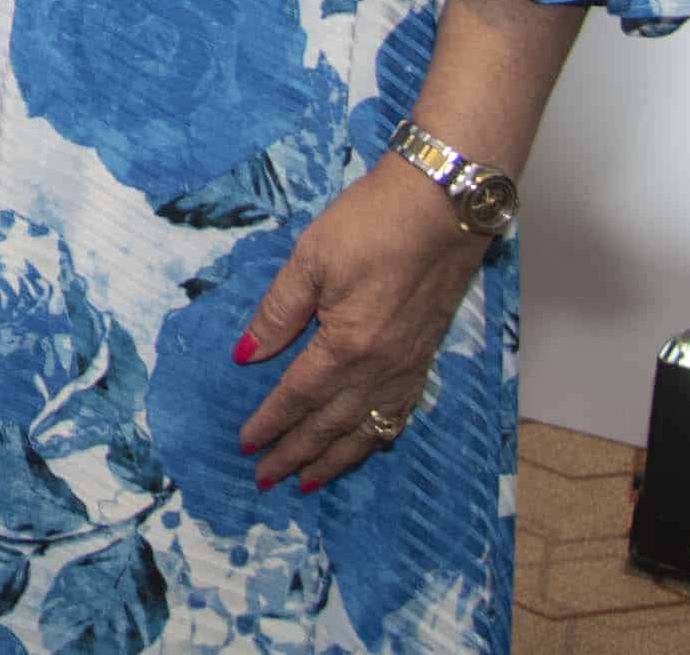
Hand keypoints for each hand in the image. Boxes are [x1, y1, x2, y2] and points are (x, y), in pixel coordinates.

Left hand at [234, 156, 492, 491]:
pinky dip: (376, 437)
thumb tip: (245, 355)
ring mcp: (407, 366)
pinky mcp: (425, 356)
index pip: (297, 397)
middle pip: (330, 425)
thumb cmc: (371, 224)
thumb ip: (278, 312)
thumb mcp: (310, 259)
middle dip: (295, 455)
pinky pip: (397, 413)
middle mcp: (379, 369)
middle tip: (265, 480)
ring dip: (335, 459)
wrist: (444, 208)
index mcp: (346, 346)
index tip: (245, 446)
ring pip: (366, 429)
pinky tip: (365, 443)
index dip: (270, 424)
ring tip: (308, 481)